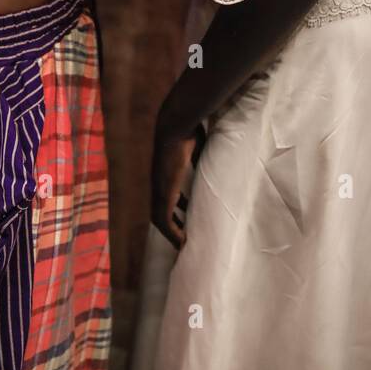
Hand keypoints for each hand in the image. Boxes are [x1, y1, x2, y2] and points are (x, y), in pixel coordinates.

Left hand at [150, 120, 205, 250]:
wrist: (176, 126)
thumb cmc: (187, 131)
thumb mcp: (195, 147)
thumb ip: (199, 156)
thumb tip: (212, 156)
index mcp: (164, 173)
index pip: (165, 197)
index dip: (174, 208)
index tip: (185, 216)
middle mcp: (158, 183)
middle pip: (159, 211)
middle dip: (171, 225)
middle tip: (182, 237)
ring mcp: (159, 189)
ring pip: (160, 219)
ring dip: (171, 233)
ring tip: (183, 243)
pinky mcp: (164, 193)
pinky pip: (165, 220)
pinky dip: (172, 232)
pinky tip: (182, 241)